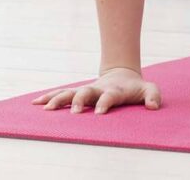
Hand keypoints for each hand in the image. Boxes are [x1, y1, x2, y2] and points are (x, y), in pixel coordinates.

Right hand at [31, 66, 161, 114]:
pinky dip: (50, 97)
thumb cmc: (136, 87)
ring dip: (58, 99)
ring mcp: (86, 90)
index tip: (99, 114)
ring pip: (70, 92)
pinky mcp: (78, 93)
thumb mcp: (149, 89)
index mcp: (114, 90)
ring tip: (45, 108)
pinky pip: (62, 94)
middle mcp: (97, 89)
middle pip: (85, 92)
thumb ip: (153, 95)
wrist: (122, 75)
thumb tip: (153, 107)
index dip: (104, 103)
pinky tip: (36, 103)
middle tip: (74, 113)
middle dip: (79, 102)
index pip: (109, 96)